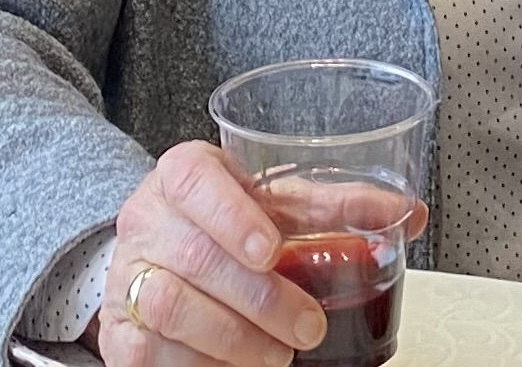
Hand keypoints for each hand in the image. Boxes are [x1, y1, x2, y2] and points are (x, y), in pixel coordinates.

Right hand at [90, 143, 320, 366]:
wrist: (162, 259)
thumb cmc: (226, 227)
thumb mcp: (276, 208)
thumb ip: (335, 209)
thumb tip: (403, 214)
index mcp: (183, 175)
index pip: (195, 180)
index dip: (232, 216)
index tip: (272, 251)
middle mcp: (147, 219)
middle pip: (196, 256)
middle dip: (261, 299)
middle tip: (307, 327)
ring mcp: (128, 274)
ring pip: (171, 306)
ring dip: (235, 338)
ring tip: (278, 354)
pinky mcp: (118, 329)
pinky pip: (151, 351)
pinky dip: (199, 365)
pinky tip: (233, 366)